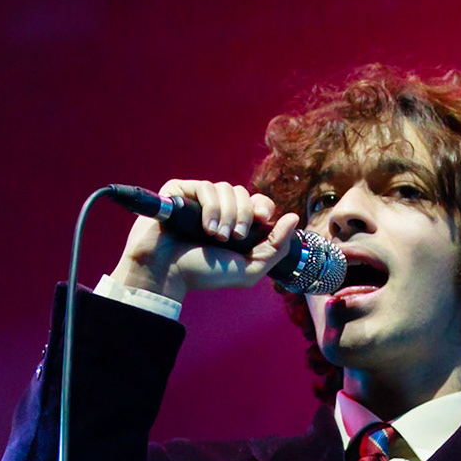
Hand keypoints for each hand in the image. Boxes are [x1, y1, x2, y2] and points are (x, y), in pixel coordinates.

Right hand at [108, 179, 300, 302]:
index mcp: (234, 225)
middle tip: (236, 237)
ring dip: (227, 214)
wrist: (166, 273)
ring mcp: (198, 200)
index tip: (262, 219)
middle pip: (244, 194)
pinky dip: (211, 207)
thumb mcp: (248, 269)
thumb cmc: (203, 274)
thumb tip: (294, 217)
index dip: (263, 207)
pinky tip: (205, 227)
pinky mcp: (179, 192)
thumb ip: (276, 247)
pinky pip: (205, 187)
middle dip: (244, 215)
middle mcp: (218, 210)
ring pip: (226, 189)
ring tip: (216, 236)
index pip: (258, 202)